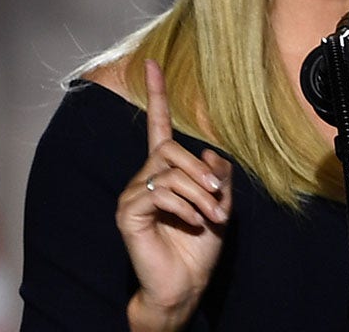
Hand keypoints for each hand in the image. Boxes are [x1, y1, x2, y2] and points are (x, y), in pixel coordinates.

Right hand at [116, 60, 232, 328]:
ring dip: (199, 193)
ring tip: (211, 216)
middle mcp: (144, 177)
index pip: (158, 126)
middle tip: (219, 200)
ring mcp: (133, 194)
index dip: (157, 95)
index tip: (152, 63)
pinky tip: (192, 223)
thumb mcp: (220, 203)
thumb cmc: (200, 245)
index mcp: (165, 171)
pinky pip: (160, 193)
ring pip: (168, 170)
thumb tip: (209, 155)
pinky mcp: (129, 213)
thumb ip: (216, 175)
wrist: (185, 284)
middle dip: (199, 170)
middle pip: (169, 147)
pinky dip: (184, 207)